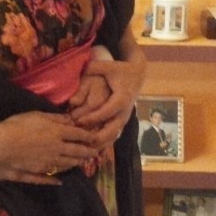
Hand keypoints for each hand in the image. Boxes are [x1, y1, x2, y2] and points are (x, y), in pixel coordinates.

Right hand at [0, 111, 95, 182]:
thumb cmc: (15, 126)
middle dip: (86, 153)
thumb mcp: (35, 115)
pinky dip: (55, 181)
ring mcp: (46, 165)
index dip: (88, 137)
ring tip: (82, 164)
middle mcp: (56, 151)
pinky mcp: (34, 175)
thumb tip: (70, 120)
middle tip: (94, 154)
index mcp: (56, 134)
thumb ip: (54, 118)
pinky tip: (60, 181)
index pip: (78, 135)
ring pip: (65, 166)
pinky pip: (47, 179)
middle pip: (75, 152)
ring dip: (75, 165)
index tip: (95, 139)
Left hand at [69, 29, 146, 153]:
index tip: (78, 121)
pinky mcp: (121, 122)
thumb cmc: (120, 70)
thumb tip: (83, 68)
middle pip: (112, 130)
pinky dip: (103, 144)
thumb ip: (95, 67)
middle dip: (96, 137)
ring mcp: (124, 118)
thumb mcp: (109, 66)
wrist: (137, 75)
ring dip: (99, 144)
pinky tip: (90, 149)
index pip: (107, 112)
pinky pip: (113, 136)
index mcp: (121, 99)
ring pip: (113, 137)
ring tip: (83, 148)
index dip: (93, 117)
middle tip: (79, 139)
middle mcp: (124, 112)